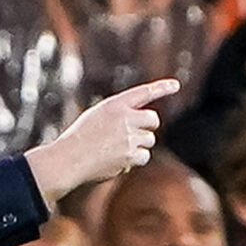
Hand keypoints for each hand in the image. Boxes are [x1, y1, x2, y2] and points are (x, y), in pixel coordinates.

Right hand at [24, 79, 177, 203]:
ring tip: (116, 148)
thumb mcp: (97, 117)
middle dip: (147, 127)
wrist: (69, 159)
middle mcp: (124, 119)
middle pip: (153, 120)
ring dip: (138, 145)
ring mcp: (129, 138)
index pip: (143, 93)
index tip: (176, 85)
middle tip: (133, 133)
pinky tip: (117, 160)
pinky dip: (134, 160)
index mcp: (115, 105)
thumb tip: (144, 129)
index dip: (161, 88)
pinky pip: (144, 156)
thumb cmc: (80, 138)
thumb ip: (121, 116)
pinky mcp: (130, 156)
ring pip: (149, 140)